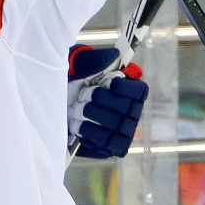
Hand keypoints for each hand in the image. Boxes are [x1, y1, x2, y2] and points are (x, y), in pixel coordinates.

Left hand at [68, 44, 146, 158]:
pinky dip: (89, 133)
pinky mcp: (111, 147)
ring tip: (76, 110)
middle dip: (100, 100)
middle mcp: (133, 112)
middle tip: (83, 95)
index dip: (124, 88)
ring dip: (92, 117)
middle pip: (127, 109)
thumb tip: (115, 57)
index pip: (139, 91)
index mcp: (132, 91)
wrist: (65, 100)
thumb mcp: (88, 64)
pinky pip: (107, 144)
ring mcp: (124, 132)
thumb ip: (101, 59)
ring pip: (116, 126)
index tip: (107, 82)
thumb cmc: (79, 81)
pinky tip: (77, 125)